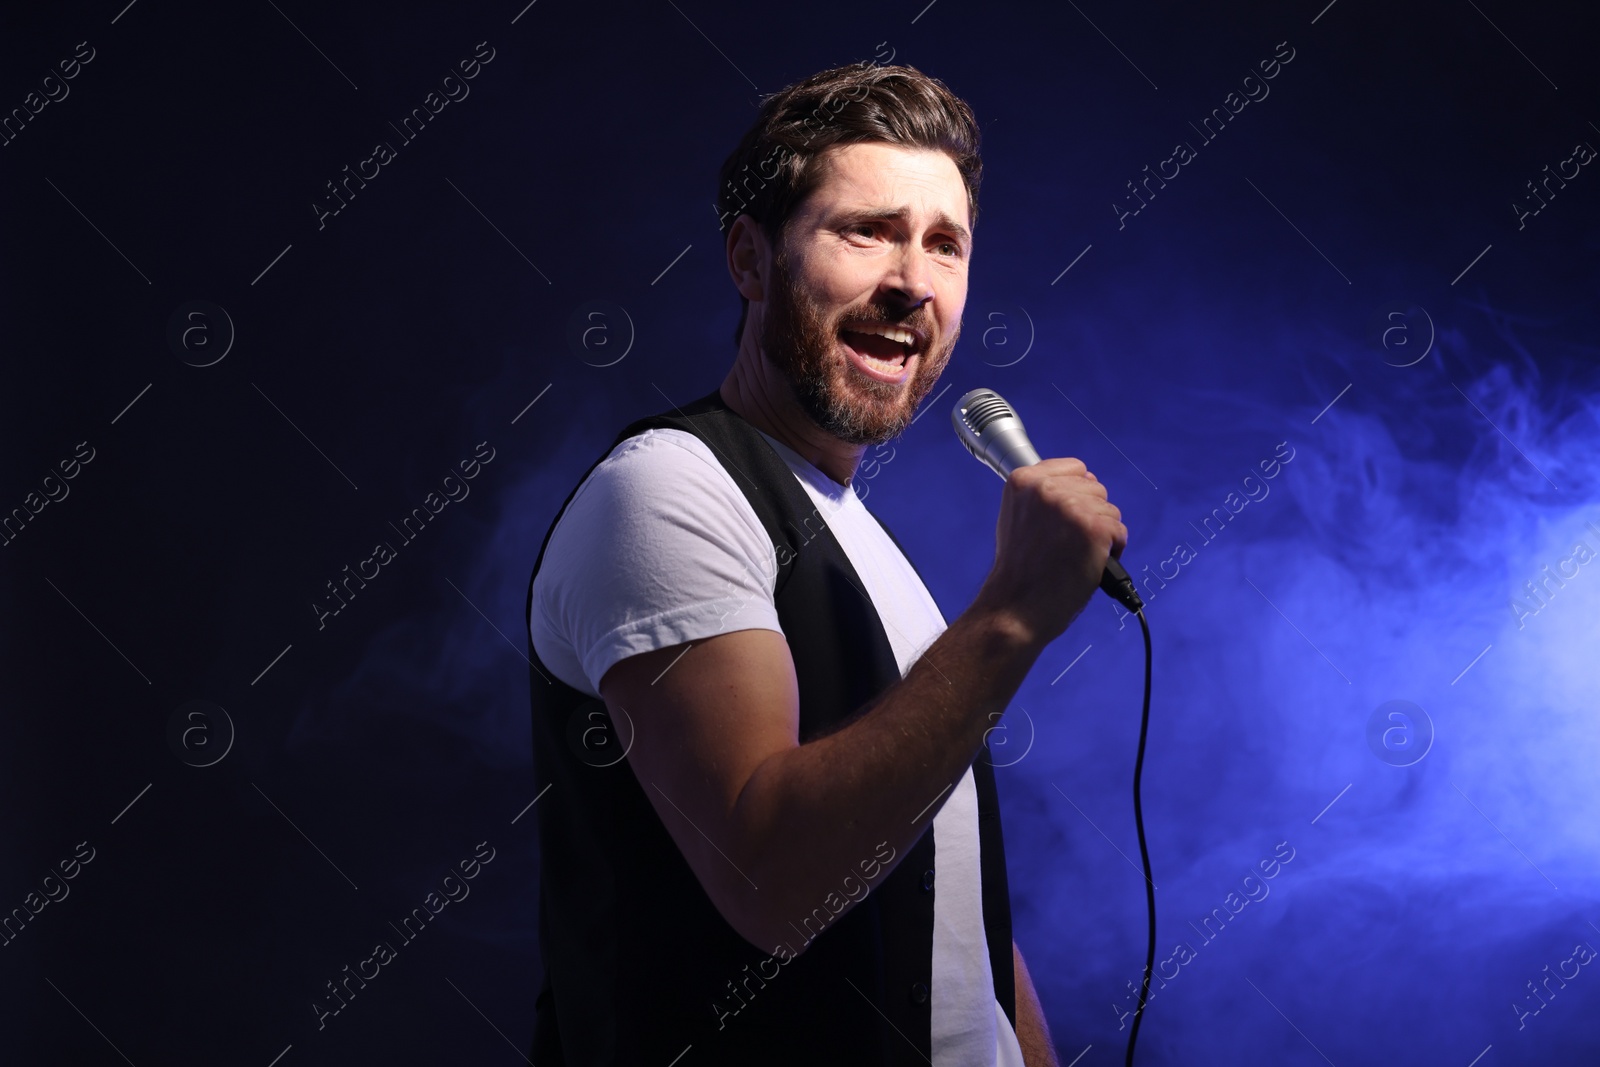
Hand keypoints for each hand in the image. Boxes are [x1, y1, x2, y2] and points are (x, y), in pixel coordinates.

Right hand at [971, 458, 1126, 645]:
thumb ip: (1043, 496)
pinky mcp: (1093, 528)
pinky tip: (1088, 563)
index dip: (1076, 495)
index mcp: (1023, 480)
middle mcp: (1046, 488)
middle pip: (1096, 488)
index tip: (1063, 520)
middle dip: (1089, 515)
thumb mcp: (1016, 517)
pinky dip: (1111, 550)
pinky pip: (1119, 532)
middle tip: (1064, 544)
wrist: (1015, 608)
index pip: (1075, 468)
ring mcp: (1071, 507)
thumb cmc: (1019, 570)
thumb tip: (1083, 482)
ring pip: (1110, 510)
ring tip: (1073, 556)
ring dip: (1100, 534)